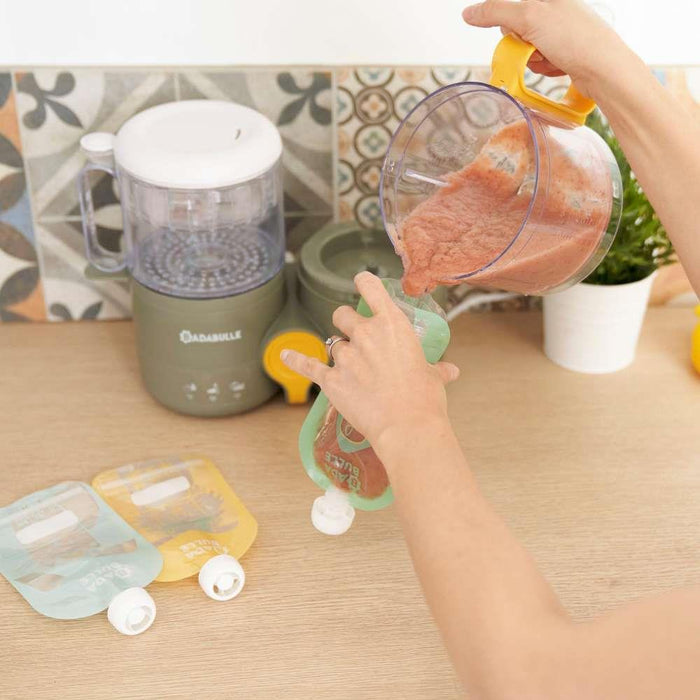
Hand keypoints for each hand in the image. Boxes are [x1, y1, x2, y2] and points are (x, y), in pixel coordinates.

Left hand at [281, 272, 458, 448]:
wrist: (407, 426)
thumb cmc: (425, 399)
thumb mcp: (434, 377)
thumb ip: (437, 369)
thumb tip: (450, 371)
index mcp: (392, 324)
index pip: (371, 288)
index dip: (364, 282)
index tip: (361, 282)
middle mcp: (365, 333)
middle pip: (343, 315)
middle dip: (347, 323)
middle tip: (355, 337)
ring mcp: (345, 356)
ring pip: (332, 343)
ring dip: (338, 351)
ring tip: (350, 367)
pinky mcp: (331, 379)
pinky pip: (308, 365)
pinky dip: (295, 360)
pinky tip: (284, 356)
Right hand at [462, 0, 630, 97]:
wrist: (603, 69)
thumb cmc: (575, 38)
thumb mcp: (529, 17)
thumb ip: (495, 12)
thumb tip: (469, 13)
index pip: (509, 7)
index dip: (506, 22)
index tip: (515, 33)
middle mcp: (556, 9)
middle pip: (517, 28)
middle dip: (521, 43)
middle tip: (535, 45)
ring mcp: (562, 30)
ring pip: (528, 47)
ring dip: (533, 58)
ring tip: (551, 57)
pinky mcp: (566, 50)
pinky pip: (542, 60)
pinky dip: (545, 66)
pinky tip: (559, 65)